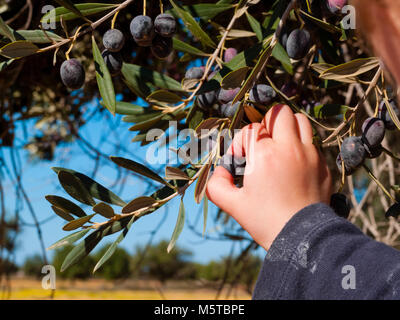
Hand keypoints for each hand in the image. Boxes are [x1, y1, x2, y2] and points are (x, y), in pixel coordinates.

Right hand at [206, 104, 331, 249]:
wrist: (302, 238)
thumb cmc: (265, 221)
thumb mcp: (232, 205)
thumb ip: (216, 185)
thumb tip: (220, 171)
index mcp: (265, 155)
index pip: (251, 129)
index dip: (241, 143)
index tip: (242, 163)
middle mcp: (289, 149)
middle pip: (279, 113)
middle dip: (266, 125)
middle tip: (262, 146)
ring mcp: (310, 155)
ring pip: (300, 121)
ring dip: (287, 129)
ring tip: (279, 149)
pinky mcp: (323, 165)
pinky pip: (312, 143)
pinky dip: (300, 147)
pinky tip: (293, 167)